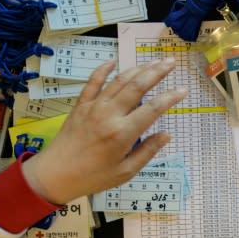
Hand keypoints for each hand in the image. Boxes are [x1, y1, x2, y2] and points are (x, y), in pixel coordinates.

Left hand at [22, 58, 186, 203]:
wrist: (55, 175)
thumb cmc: (94, 177)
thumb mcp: (126, 171)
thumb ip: (148, 151)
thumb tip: (167, 135)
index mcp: (123, 133)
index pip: (153, 109)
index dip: (170, 97)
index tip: (183, 89)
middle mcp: (109, 115)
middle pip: (137, 86)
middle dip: (157, 72)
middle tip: (171, 62)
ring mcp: (93, 107)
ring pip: (119, 81)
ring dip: (138, 68)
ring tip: (153, 61)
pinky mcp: (81, 105)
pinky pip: (92, 82)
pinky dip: (103, 70)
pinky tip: (113, 60)